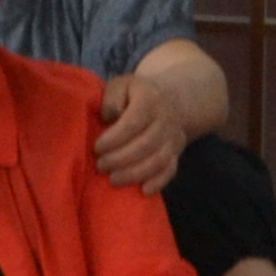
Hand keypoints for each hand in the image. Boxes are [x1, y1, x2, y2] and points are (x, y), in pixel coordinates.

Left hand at [89, 75, 188, 193]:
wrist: (171, 99)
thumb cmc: (135, 94)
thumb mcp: (120, 85)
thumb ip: (111, 98)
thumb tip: (108, 118)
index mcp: (150, 99)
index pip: (133, 123)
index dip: (114, 139)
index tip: (97, 148)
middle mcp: (165, 119)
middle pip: (145, 144)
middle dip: (120, 159)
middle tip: (101, 166)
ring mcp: (174, 137)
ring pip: (158, 160)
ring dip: (135, 173)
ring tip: (114, 180)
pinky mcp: (177, 153)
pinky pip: (171, 170)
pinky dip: (158, 182)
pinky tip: (143, 190)